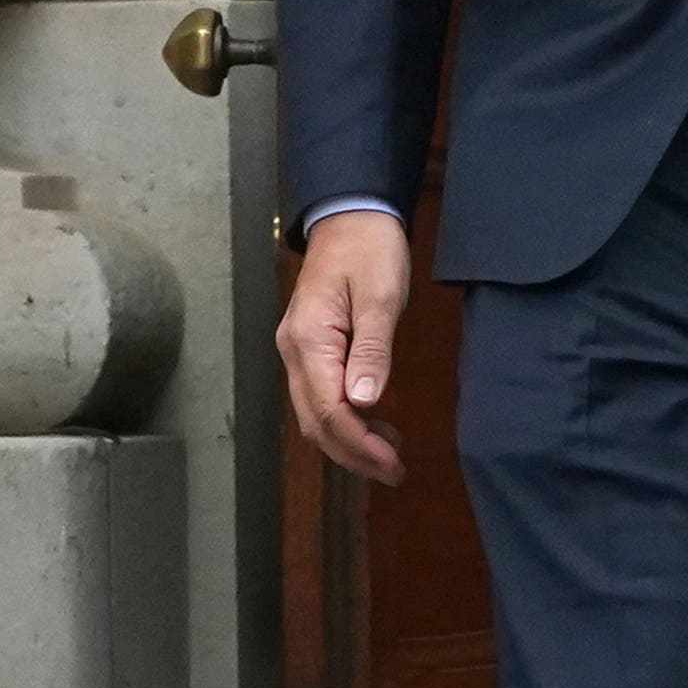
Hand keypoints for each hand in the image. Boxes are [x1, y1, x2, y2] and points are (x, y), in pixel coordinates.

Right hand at [276, 209, 415, 486]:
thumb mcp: (381, 295)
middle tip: (394, 473)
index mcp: (309, 339)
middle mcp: (293, 350)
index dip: (359, 443)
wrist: (351, 214)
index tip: (393, 464)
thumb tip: (364, 403)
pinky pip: (319, 395)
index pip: (329, 409)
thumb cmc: (370, 249)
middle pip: (315, 420)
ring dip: (348, 440)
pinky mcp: (308, 347)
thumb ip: (373, 349)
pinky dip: (344, 419)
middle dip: (352, 453)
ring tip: (388, 456)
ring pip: (314, 412)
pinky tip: (373, 424)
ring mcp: (297, 349)